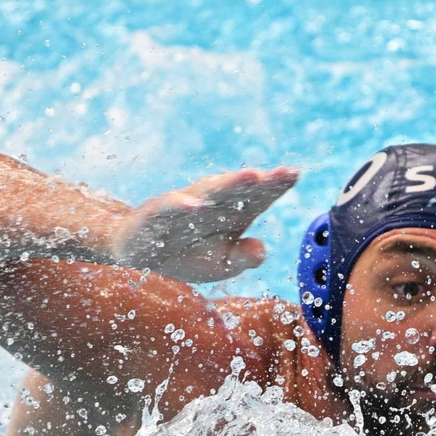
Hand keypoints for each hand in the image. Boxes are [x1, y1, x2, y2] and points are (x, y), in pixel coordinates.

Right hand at [115, 167, 298, 281]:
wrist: (139, 251)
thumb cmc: (186, 255)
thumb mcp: (220, 264)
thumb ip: (243, 257)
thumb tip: (263, 250)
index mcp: (231, 214)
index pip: (257, 197)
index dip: (275, 186)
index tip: (296, 174)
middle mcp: (210, 204)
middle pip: (239, 190)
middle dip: (262, 181)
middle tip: (285, 172)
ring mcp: (183, 206)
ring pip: (210, 193)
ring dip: (230, 184)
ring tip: (252, 176)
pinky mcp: (156, 215)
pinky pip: (170, 209)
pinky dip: (182, 206)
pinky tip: (197, 206)